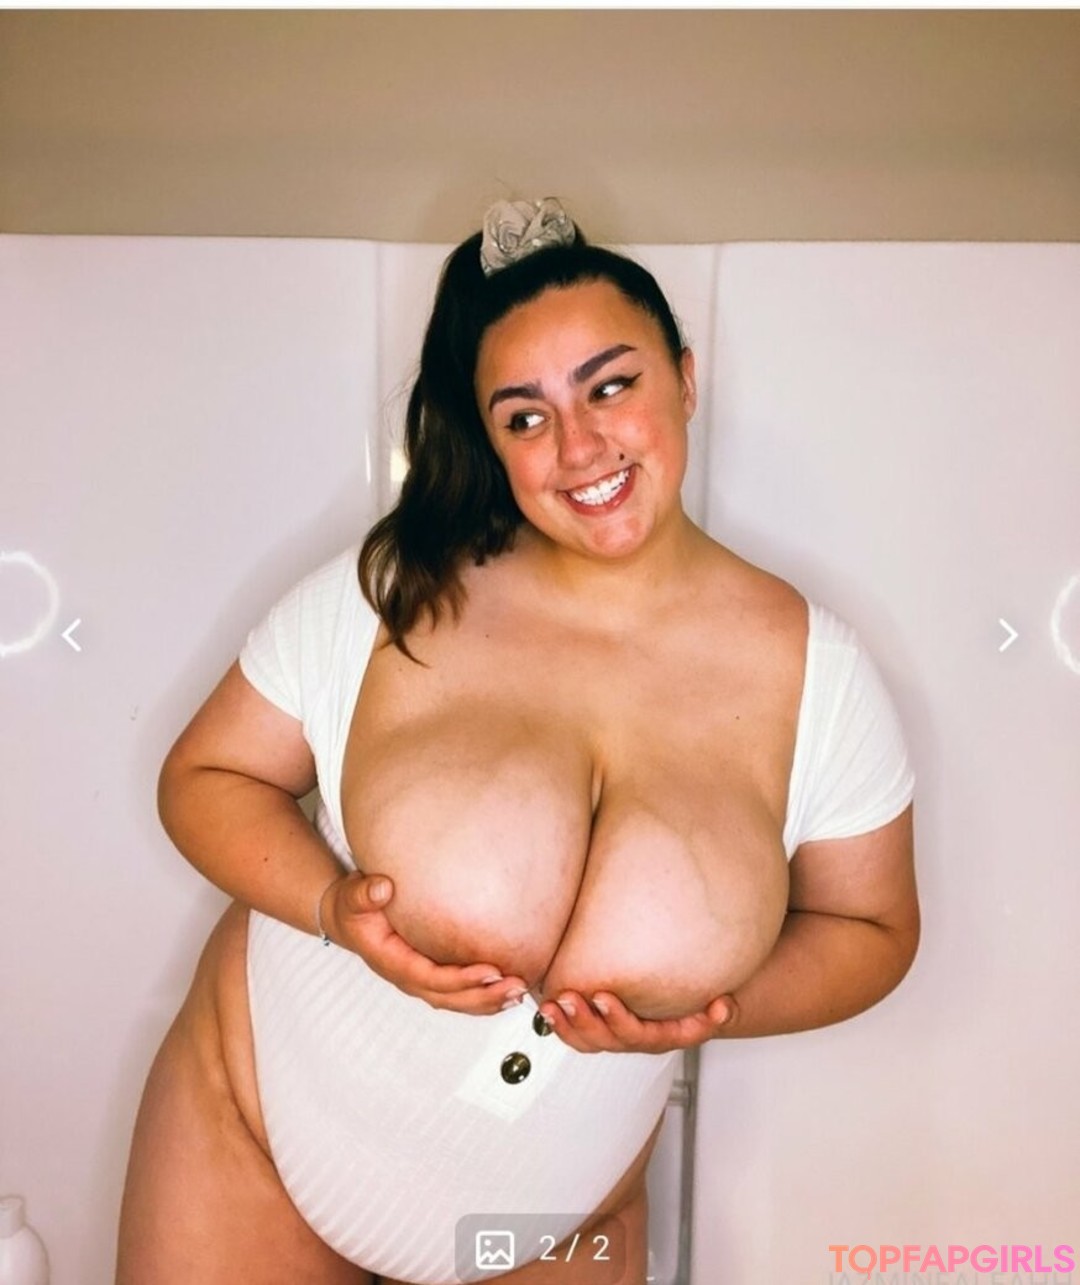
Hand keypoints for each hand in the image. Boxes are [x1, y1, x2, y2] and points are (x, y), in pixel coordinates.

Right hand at [322, 872, 529, 1014]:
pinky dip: (482, 996)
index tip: (491, 971)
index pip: (430, 977)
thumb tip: (382, 888)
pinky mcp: (428, 976)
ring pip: (456, 1001)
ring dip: (488, 1001)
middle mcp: (407, 978)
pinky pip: (457, 993)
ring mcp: (418, 980)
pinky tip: (505, 992)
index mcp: (392, 962)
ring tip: (519, 993)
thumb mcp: (353, 897)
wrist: (348, 920)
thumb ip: (364, 894)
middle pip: (449, 997)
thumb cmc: (353, 908)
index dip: (461, 978)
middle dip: (484, 996)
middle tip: (516, 987)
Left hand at [535, 989, 737, 1053]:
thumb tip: (724, 1006)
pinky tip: (545, 1008)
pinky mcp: (599, 1032)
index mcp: (661, 1038)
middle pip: (607, 1040)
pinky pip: (577, 1037)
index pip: (641, 1035)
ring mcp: (616, 1039)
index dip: (619, 1019)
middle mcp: (636, 1041)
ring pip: (588, 1042)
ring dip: (567, 1025)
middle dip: (585, 1019)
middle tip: (569, 996)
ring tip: (550, 1004)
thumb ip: (716, 1014)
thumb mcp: (710, 1011)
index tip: (602, 997)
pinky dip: (559, 1025)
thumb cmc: (695, 1007)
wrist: (687, 1010)